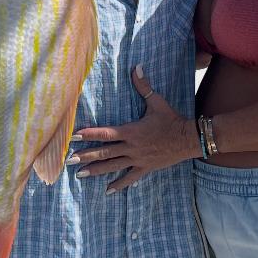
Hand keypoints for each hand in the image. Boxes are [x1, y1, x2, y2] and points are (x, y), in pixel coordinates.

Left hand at [70, 65, 200, 192]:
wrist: (188, 139)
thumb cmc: (171, 119)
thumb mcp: (157, 102)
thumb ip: (144, 86)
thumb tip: (137, 67)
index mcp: (131, 131)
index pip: (105, 133)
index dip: (89, 134)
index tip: (74, 136)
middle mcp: (131, 147)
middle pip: (104, 152)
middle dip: (86, 156)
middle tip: (69, 160)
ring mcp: (137, 160)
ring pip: (113, 166)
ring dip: (96, 170)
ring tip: (80, 175)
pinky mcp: (145, 168)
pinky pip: (129, 178)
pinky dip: (118, 185)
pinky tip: (107, 191)